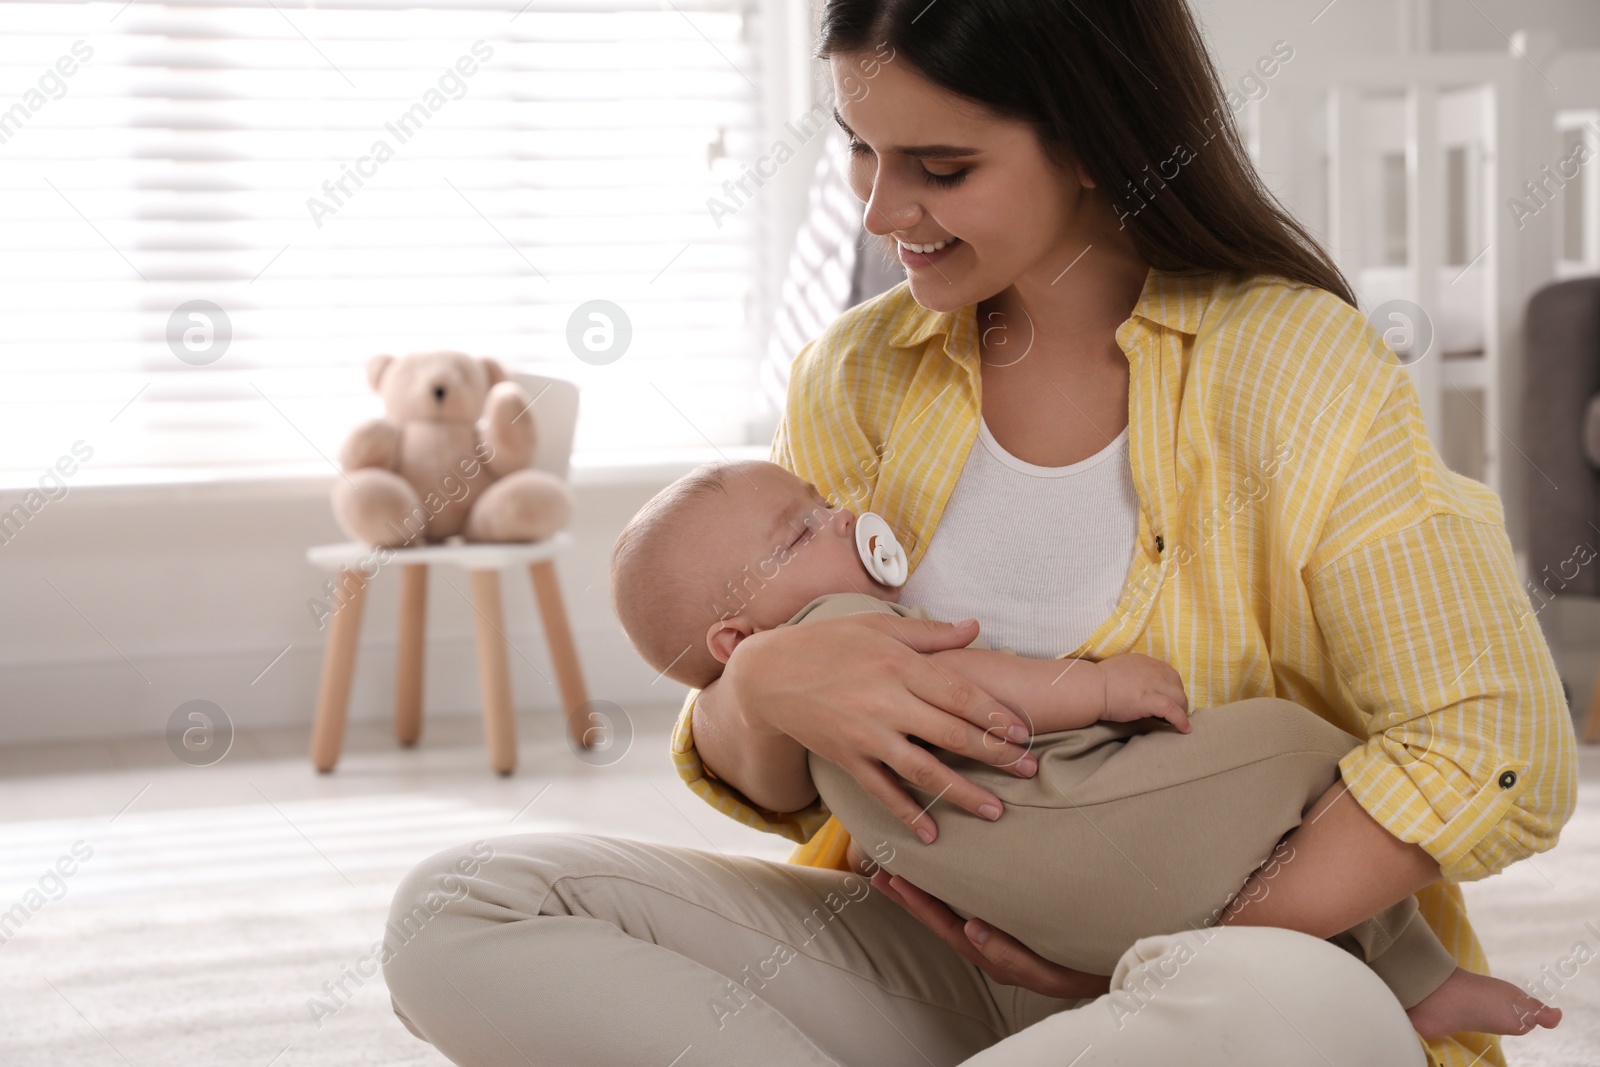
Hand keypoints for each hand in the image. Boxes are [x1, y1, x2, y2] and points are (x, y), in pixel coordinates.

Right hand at [725, 613, 1038, 841]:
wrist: (767, 675)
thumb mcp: (877, 627)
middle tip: (1031, 770)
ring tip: (997, 811)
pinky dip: (908, 815)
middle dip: (997, 756)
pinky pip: (883, 793)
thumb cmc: (826, 643)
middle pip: (953, 735)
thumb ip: (931, 634)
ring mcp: (866, 736)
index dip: (997, 716)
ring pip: (925, 771)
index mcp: (899, 666)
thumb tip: (977, 627)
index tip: (1025, 732)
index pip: (961, 695)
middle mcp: (886, 702)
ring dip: (964, 793)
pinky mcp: (847, 759)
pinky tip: (934, 834)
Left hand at [869, 868, 1111, 1000]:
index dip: (918, 904)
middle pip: (941, 918)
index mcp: (994, 953)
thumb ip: (1011, 955)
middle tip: (879, 868)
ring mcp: (999, 933)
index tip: (892, 880)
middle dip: (909, 895)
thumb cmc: (1085, 966)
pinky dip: (953, 888)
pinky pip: (974, 902)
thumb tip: (971, 927)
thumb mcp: (1049, 971)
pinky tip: (948, 870)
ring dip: (926, 890)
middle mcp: (991, 942)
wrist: (1117, 960)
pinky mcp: (1012, 918)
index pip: (946, 926)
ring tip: (899, 867)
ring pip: (954, 909)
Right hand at [1096, 653, 1189, 731]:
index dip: (1172, 688)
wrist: (1090, 688)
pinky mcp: (1150, 700)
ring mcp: (1152, 685)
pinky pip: (1173, 710)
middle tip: (1174, 712)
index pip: (1169, 674)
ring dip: (1182, 710)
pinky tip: (1184, 729)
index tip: (1169, 699)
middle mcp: (1153, 670)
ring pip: (1180, 698)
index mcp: (1145, 662)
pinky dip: (1181, 720)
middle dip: (1179, 699)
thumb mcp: (1120, 669)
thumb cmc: (1098, 681)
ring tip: (1179, 722)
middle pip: (1177, 685)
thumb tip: (1140, 686)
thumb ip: (1134, 673)